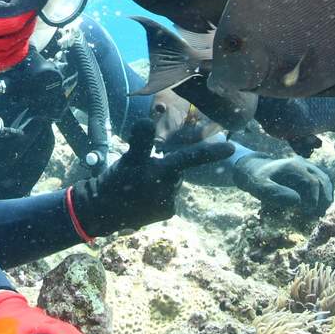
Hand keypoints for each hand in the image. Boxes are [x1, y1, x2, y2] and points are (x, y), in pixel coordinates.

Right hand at [0, 0, 54, 89]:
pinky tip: (14, 33)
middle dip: (29, 17)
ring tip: (24, 15)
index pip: (11, 20)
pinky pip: (7, 61)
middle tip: (32, 1)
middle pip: (18, 36)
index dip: (28, 6)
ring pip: (17, 50)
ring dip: (25, 32)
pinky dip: (17, 47)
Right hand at [70, 118, 232, 235]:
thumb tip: (147, 121)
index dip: (210, 152)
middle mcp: (169, 189)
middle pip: (177, 169)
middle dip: (165, 167)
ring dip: (161, 180)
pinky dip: (160, 193)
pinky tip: (145, 197)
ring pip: (173, 182)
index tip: (231, 148)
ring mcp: (169, 203)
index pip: (188, 158)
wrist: (103, 211)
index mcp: (160, 173)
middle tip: (142, 172)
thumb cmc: (116, 180)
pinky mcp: (168, 212)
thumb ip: (140, 140)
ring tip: (141, 186)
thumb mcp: (127, 158)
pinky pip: (170, 195)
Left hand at [232, 155, 333, 216]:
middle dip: (324, 198)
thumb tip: (298, 201)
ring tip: (321, 211)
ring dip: (328, 194)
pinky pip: (326, 177)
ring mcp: (308, 166)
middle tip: (317, 215)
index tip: (310, 213)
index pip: (313, 182)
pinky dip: (326, 190)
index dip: (315, 199)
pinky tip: (320, 204)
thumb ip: (275, 193)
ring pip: (328, 177)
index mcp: (293, 166)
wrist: (256, 170)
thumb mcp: (261, 187)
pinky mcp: (310, 171)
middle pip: (324, 179)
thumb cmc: (258, 180)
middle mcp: (303, 163)